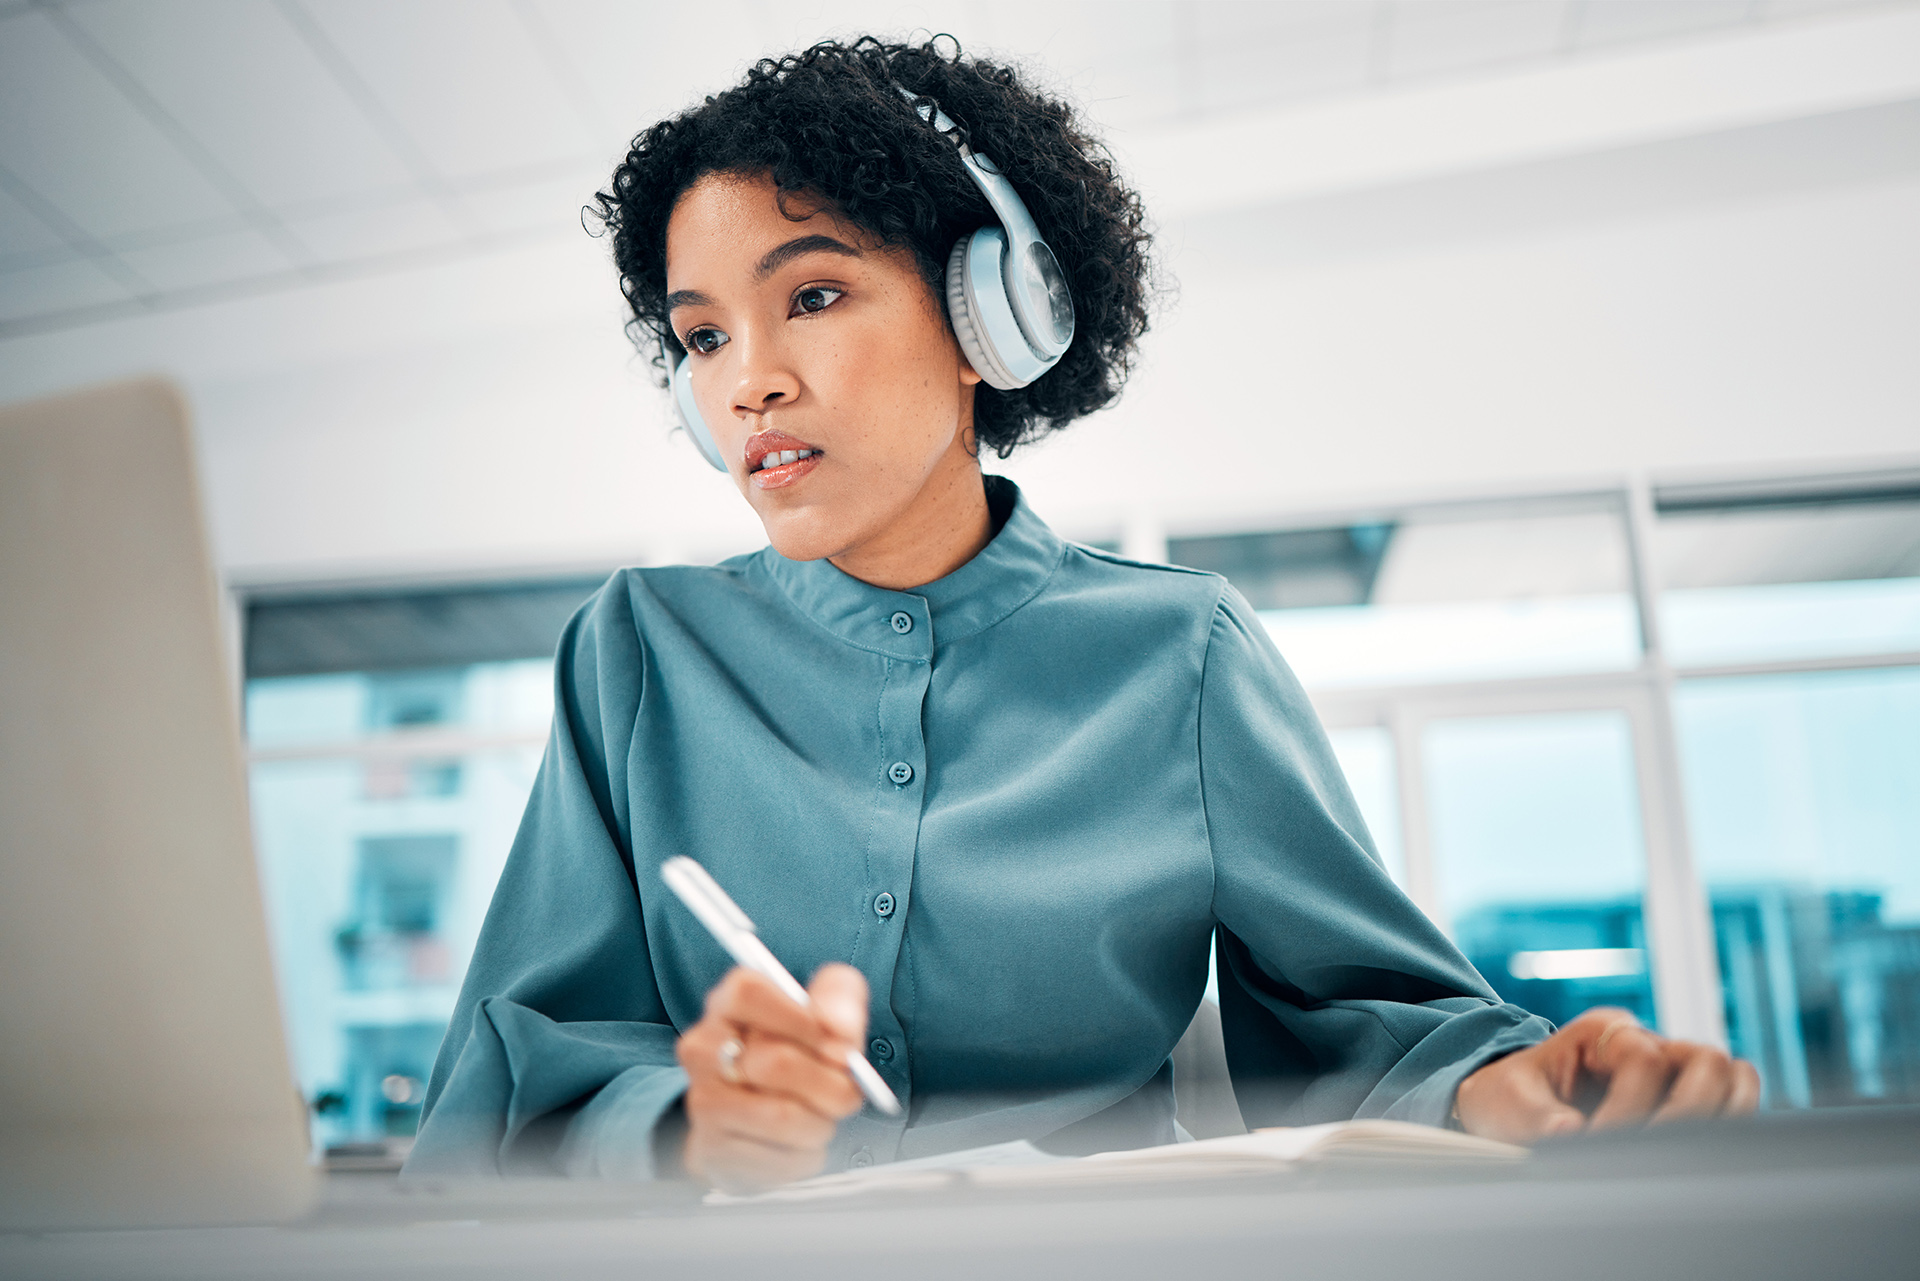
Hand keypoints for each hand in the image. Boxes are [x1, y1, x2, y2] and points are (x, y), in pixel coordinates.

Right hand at [674, 963, 868, 1190]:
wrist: (760, 1113)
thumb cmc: (797, 1050)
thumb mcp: (825, 1008)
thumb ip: (839, 1000)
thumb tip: (840, 1034)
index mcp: (728, 1003)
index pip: (748, 994)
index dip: (800, 1019)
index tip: (836, 1043)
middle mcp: (703, 1049)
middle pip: (776, 1062)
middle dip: (831, 1085)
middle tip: (849, 1094)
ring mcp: (703, 1101)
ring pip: (782, 1116)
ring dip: (821, 1124)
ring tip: (823, 1119)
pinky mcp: (713, 1150)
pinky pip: (778, 1159)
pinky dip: (807, 1157)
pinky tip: (801, 1144)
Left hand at [1454, 1007, 1760, 1144]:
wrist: (1513, 1102)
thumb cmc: (1511, 1096)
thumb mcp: (1508, 1101)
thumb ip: (1535, 1117)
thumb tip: (1570, 1132)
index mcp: (1603, 1033)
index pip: (1646, 1061)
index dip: (1631, 1107)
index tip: (1602, 1142)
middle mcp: (1648, 1045)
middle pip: (1709, 1062)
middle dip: (1689, 1112)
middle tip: (1653, 1151)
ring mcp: (1673, 1073)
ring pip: (1733, 1082)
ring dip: (1719, 1119)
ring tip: (1682, 1156)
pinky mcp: (1684, 1103)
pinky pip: (1729, 1110)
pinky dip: (1724, 1131)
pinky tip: (1696, 1161)